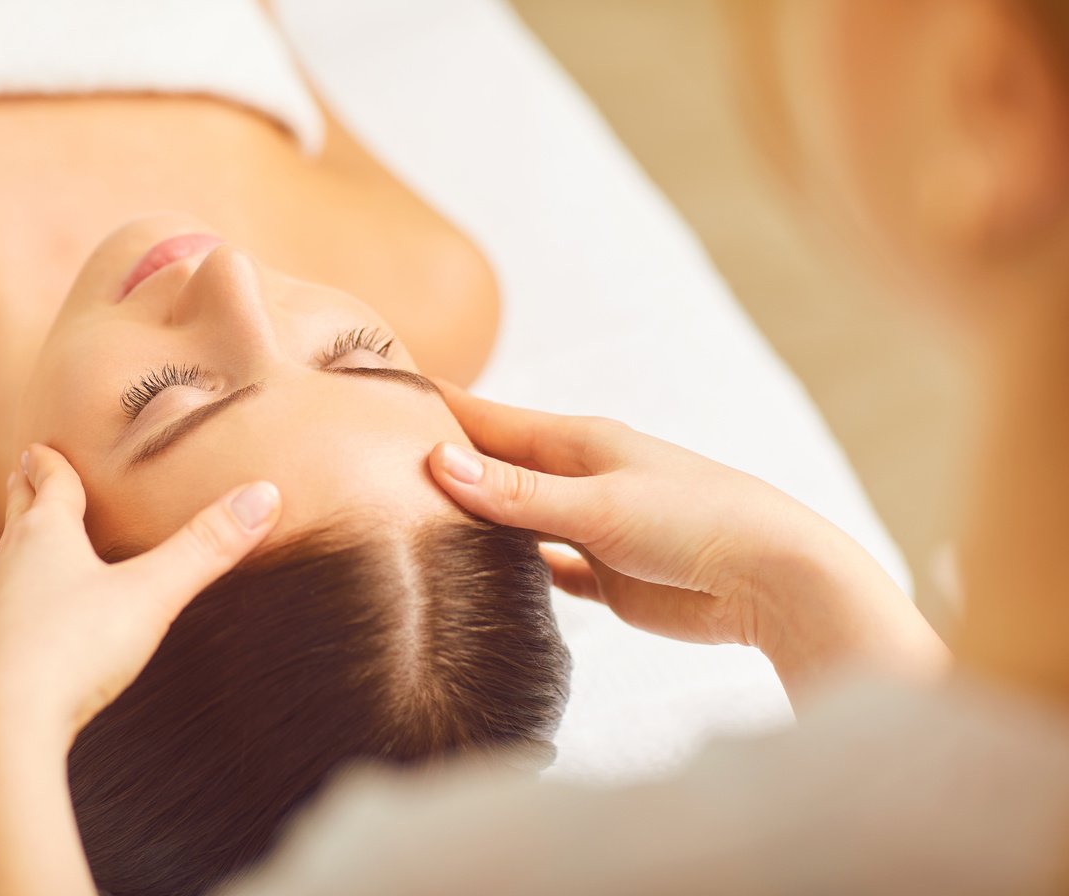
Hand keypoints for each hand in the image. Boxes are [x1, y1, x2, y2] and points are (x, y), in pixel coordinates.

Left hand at [0, 444, 281, 747]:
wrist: (2, 728)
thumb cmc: (73, 649)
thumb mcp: (152, 593)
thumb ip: (206, 548)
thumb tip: (264, 493)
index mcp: (46, 538)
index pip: (50, 487)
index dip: (50, 464)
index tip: (39, 447)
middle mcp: (9, 568)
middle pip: (17, 518)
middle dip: (23, 493)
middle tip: (20, 471)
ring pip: (3, 568)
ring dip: (15, 550)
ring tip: (22, 544)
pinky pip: (0, 618)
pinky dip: (13, 605)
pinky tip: (23, 626)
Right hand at [427, 386, 947, 704]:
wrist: (771, 579)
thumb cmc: (695, 520)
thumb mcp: (598, 503)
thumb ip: (518, 491)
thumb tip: (437, 461)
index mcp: (577, 443)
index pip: (488, 419)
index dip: (436, 407)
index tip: (379, 390)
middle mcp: (578, 479)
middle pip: (494, 467)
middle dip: (443, 464)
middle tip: (376, 465)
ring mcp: (589, 528)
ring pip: (514, 518)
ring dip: (474, 518)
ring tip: (411, 520)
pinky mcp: (604, 576)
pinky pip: (543, 567)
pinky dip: (512, 568)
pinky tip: (480, 576)